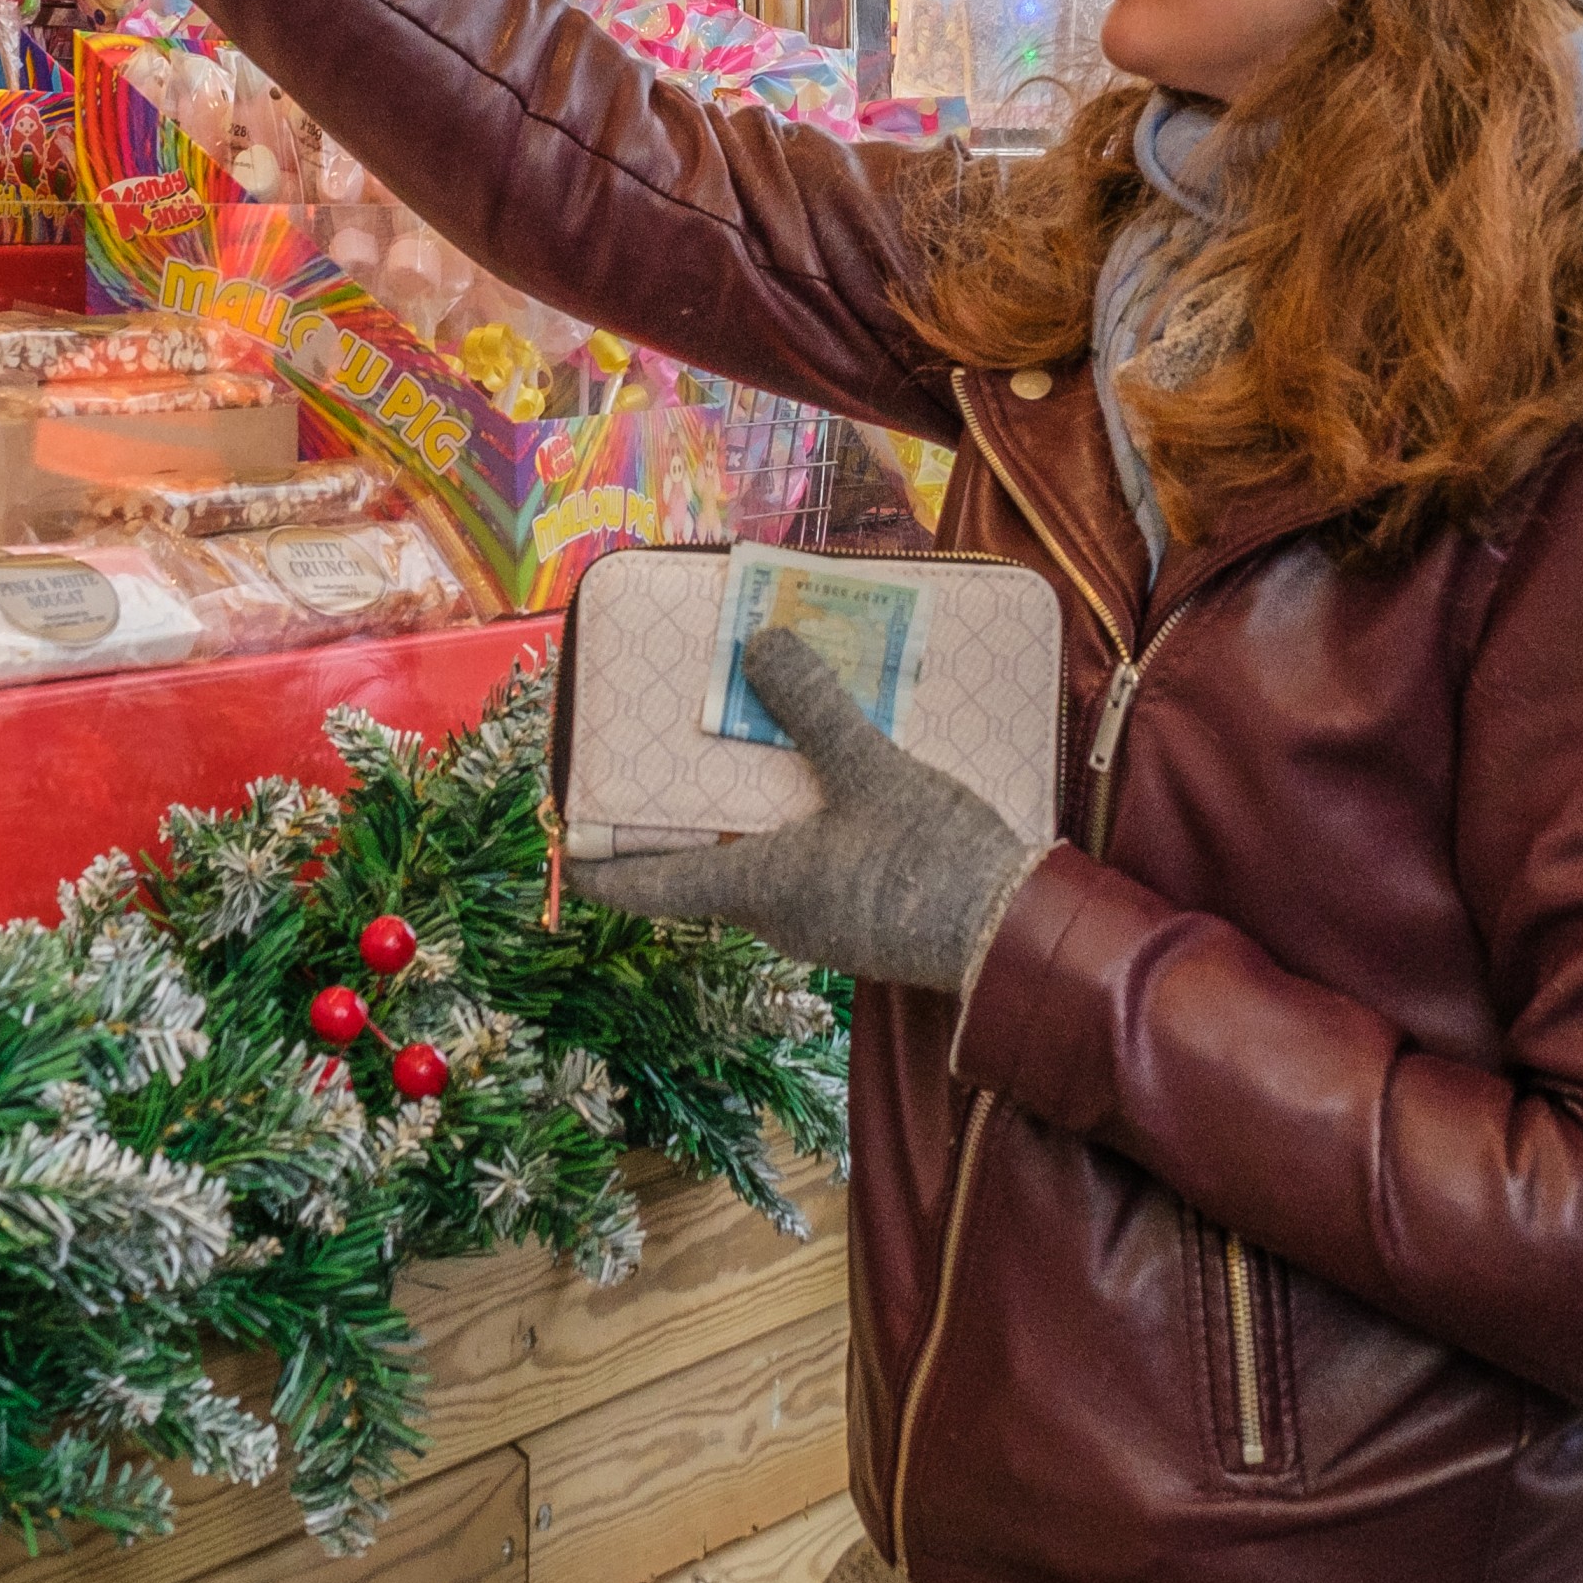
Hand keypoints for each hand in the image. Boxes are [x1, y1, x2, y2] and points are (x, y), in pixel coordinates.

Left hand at [567, 629, 1039, 995]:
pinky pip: (808, 861)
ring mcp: (821, 919)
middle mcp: (776, 914)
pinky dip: (798, 819)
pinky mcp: (864, 912)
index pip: (648, 886)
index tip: (564, 843)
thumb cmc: (933, 866)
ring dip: (748, 810)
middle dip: (682, 812)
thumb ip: (814, 710)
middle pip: (703, 863)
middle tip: (669, 750)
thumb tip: (758, 645)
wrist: (1018, 937)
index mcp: (756, 888)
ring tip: (755, 743)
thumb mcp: (874, 773)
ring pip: (760, 859)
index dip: (599, 865)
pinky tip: (829, 776)